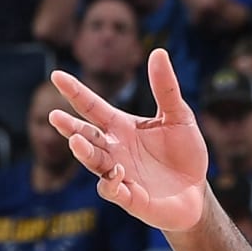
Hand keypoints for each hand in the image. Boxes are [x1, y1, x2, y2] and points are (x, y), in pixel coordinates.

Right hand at [50, 48, 209, 233]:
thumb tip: (158, 52)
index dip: (75, 91)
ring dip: (84, 153)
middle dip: (70, 128)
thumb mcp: (179, 117)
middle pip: (86, 137)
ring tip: (76, 142)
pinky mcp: (130, 198)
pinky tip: (116, 174)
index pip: (92, 107)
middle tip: (54, 116)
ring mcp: (120, 175)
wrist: (197, 192)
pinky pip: (113, 191)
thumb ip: (166, 89)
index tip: (56, 75)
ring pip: (94, 163)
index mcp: (121, 127)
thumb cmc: (185, 154)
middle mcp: (115, 150)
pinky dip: (111, 183)